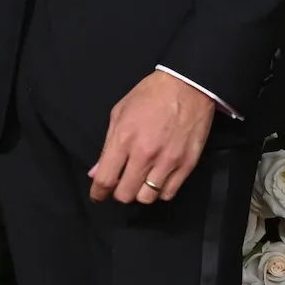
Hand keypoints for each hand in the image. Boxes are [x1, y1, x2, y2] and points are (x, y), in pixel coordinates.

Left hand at [89, 72, 215, 204]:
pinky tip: (158, 180)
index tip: (98, 195)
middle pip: (125, 195)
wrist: (188, 85)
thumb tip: (96, 172)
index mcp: (124, 139)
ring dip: (140, 193)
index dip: (98, 193)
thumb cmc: (151, 95)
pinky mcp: (187, 164)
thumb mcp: (120, 113)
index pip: (106, 179)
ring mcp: (168, 161)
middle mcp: (145, 154)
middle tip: (121, 184)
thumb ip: (108, 145)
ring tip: (141, 181)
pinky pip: (168, 193)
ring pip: (147, 198)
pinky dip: (160, 191)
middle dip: (119, 193)